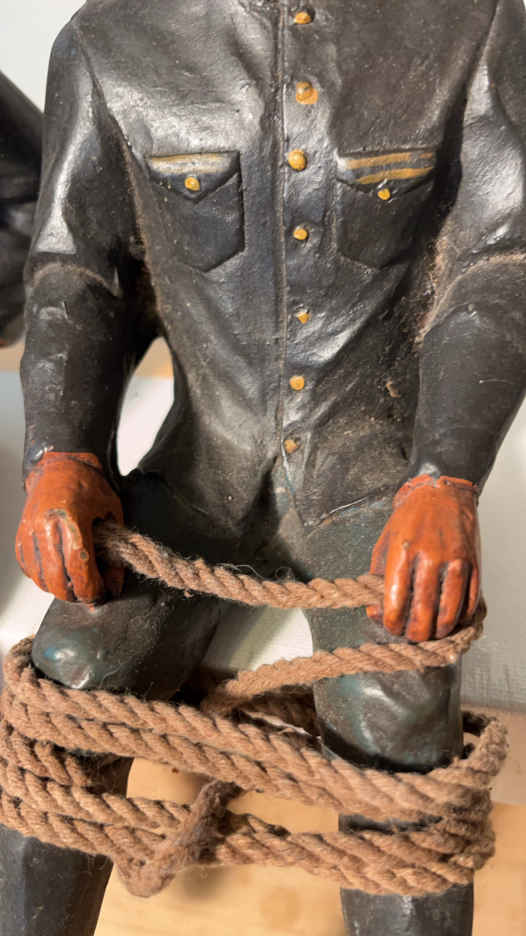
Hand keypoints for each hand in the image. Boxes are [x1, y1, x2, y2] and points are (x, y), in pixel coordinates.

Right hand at [15, 451, 123, 603]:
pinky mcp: (20, 536)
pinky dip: (44, 577)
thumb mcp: (113, 514)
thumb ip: (114, 552)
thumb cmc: (90, 485)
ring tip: (77, 582)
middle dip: (78, 595)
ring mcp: (29, 532)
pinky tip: (60, 570)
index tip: (104, 593)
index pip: (80, 570)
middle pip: (58, 582)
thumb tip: (113, 586)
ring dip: (60, 588)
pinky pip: (29, 570)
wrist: (61, 465)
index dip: (94, 590)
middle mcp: (46, 528)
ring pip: (41, 580)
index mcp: (71, 520)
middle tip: (92, 592)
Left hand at [368, 475, 479, 641]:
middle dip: (415, 634)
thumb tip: (376, 612)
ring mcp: (454, 562)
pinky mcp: (473, 564)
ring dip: (438, 632)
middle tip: (411, 635)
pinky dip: (460, 618)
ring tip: (431, 633)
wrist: (441, 493)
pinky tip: (450, 620)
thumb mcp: (384, 543)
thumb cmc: (409, 519)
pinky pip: (469, 603)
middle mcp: (429, 558)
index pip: (395, 603)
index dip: (392, 623)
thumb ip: (377, 578)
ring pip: (449, 613)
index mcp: (402, 553)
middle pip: (423, 614)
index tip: (391, 626)